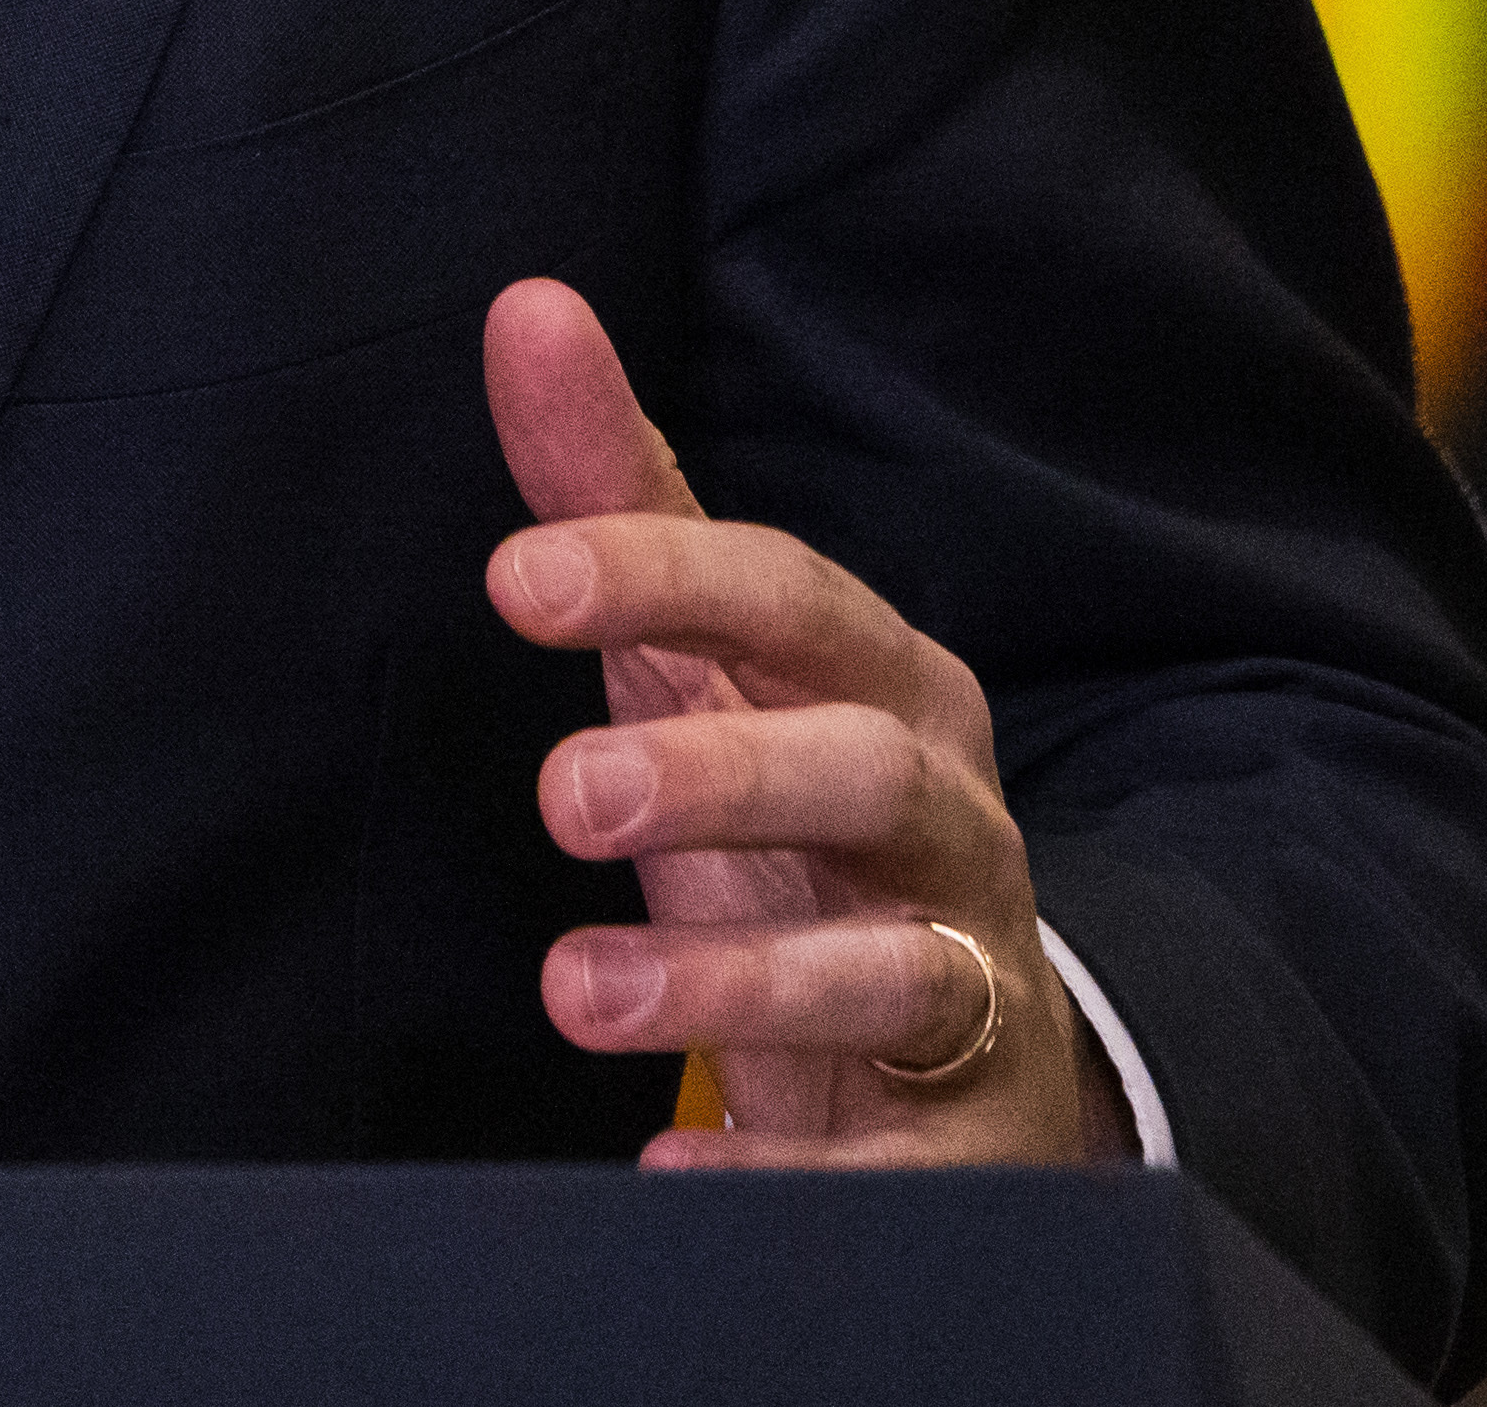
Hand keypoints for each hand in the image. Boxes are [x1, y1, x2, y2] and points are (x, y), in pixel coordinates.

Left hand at [482, 276, 1128, 1168]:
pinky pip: (897, 1171)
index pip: (791, 602)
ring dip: (732, 985)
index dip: (662, 575)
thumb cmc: (797, 825)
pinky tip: (677, 1176)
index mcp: (885, 690)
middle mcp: (947, 828)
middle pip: (865, 775)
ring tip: (574, 994)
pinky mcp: (965, 1148)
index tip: (517, 577)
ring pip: (890, 974)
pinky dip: (790, 1179)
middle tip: (565, 795)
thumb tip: (527, 307)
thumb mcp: (704, 666)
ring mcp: (969, 988)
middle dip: (723, 775)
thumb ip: (616, 500)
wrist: (959, 1062)